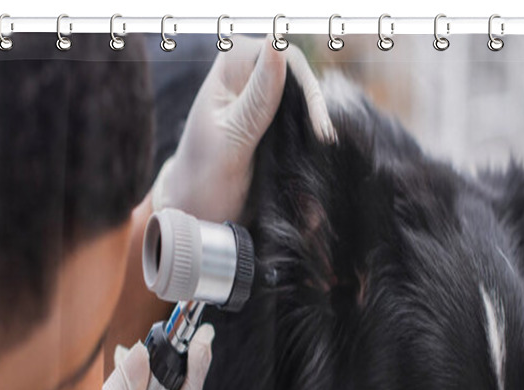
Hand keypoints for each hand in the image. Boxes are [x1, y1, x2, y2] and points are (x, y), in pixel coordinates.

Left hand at [152, 35, 335, 222]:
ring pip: (302, 102)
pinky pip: (299, 125)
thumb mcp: (233, 138)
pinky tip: (316, 160)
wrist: (198, 212)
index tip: (319, 128)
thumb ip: (258, 97)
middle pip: (297, 77)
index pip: (281, 57)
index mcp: (231, 70)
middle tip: (326, 143)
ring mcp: (261, 105)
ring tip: (325, 153)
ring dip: (314, 126)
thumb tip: (276, 45)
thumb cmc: (203, 175)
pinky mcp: (271, 130)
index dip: (305, 86)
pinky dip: (309, 142)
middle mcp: (248, 81)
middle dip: (314, 108)